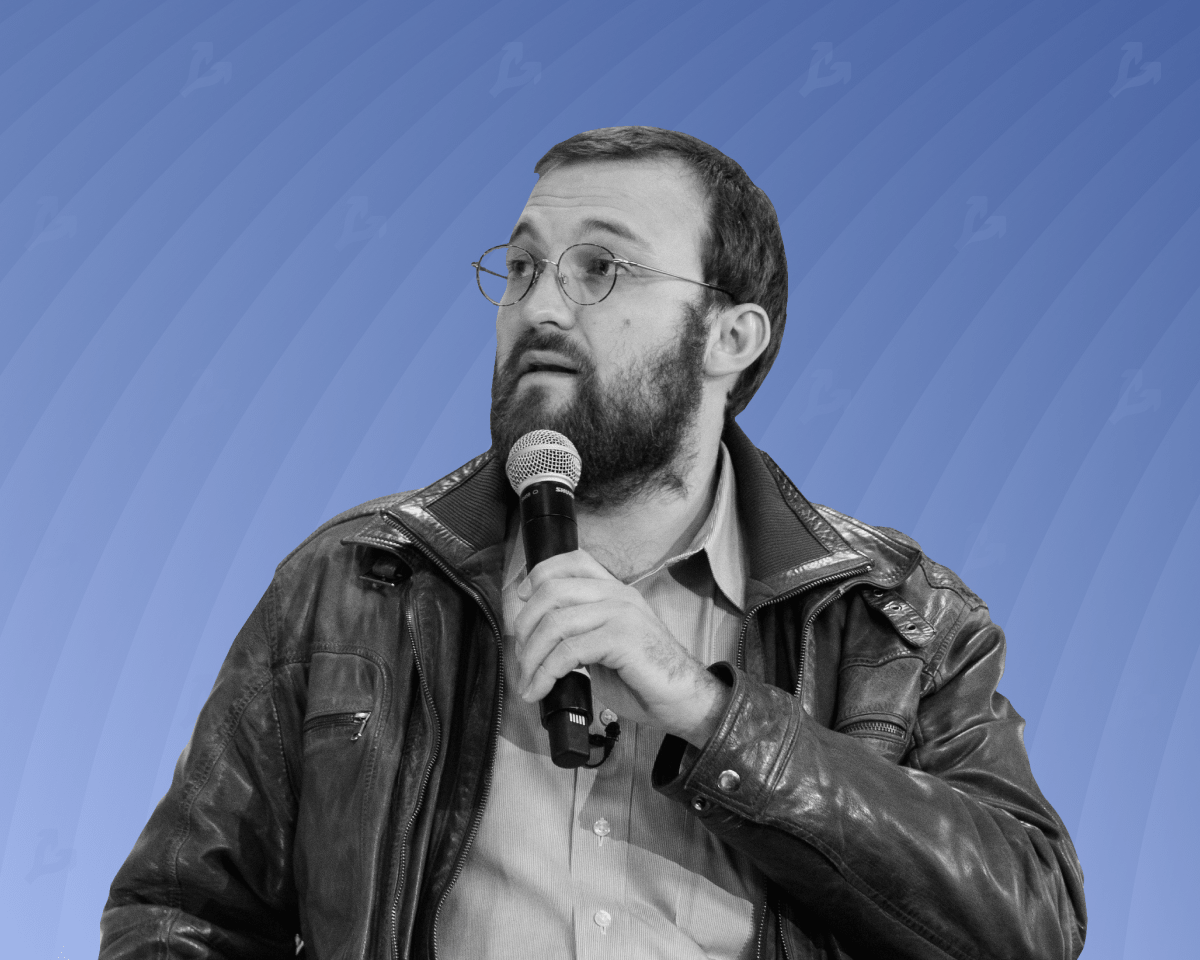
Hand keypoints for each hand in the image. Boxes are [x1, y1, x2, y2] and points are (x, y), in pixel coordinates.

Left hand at [514, 550, 730, 747]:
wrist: (687, 699)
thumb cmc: (646, 678)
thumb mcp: (609, 645)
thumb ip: (582, 632)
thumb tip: (540, 640)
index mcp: (616, 591)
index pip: (572, 561)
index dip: (539, 575)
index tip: (521, 600)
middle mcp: (618, 594)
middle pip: (552, 590)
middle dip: (525, 626)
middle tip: (521, 658)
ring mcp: (621, 613)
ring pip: (555, 622)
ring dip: (531, 657)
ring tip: (527, 681)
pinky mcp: (622, 638)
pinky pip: (568, 652)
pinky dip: (545, 674)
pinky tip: (539, 690)